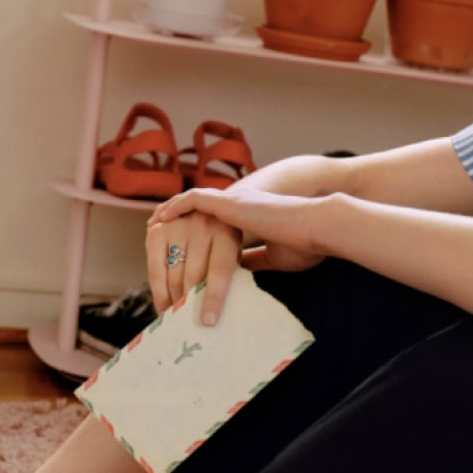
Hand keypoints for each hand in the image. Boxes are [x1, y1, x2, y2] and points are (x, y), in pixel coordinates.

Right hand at [144, 210, 242, 322]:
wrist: (204, 205)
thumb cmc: (226, 237)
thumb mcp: (237, 249)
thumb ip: (234, 271)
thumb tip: (226, 311)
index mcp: (227, 233)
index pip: (220, 270)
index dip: (214, 297)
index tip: (208, 321)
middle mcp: (202, 226)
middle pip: (193, 275)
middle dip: (190, 304)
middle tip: (190, 326)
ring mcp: (177, 226)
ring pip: (173, 274)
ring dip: (174, 301)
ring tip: (177, 321)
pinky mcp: (157, 230)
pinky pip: (155, 268)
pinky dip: (158, 292)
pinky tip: (163, 307)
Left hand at [148, 188, 326, 321]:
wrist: (318, 226)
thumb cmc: (305, 244)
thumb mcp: (275, 257)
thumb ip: (255, 261)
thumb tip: (238, 273)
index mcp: (252, 217)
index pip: (218, 223)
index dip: (199, 233)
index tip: (184, 245)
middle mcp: (240, 204)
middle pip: (200, 216)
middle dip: (179, 228)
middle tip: (161, 237)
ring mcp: (234, 200)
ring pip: (193, 206)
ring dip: (173, 215)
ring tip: (154, 226)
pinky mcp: (230, 202)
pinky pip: (193, 199)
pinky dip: (176, 206)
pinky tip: (161, 218)